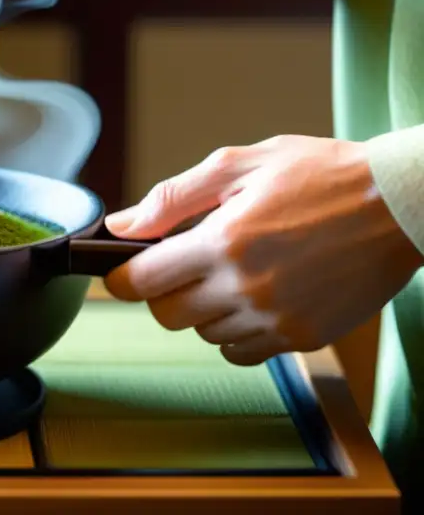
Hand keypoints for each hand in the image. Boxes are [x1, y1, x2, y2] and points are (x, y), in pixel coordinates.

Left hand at [103, 135, 422, 365]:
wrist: (398, 204)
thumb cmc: (319, 174)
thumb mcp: (238, 166)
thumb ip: (172, 198)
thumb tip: (121, 224)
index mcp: (223, 241)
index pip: (142, 281)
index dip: (121, 277)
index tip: (120, 272)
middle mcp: (246, 288)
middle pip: (168, 315)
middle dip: (162, 291)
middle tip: (181, 265)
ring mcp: (277, 319)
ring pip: (205, 335)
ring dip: (203, 309)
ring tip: (228, 272)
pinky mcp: (303, 337)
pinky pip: (243, 352)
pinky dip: (235, 331)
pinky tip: (251, 297)